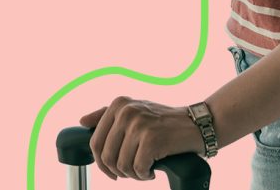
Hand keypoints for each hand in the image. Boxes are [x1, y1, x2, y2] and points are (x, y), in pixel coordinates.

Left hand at [79, 96, 206, 180]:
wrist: (197, 124)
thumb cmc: (164, 121)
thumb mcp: (134, 111)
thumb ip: (107, 115)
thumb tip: (82, 121)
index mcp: (118, 104)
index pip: (95, 141)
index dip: (101, 162)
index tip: (112, 171)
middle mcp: (126, 111)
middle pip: (106, 156)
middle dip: (117, 171)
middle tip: (131, 173)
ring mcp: (138, 125)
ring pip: (122, 165)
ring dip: (133, 175)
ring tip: (145, 170)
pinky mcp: (151, 140)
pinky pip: (137, 169)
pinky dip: (145, 175)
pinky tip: (153, 170)